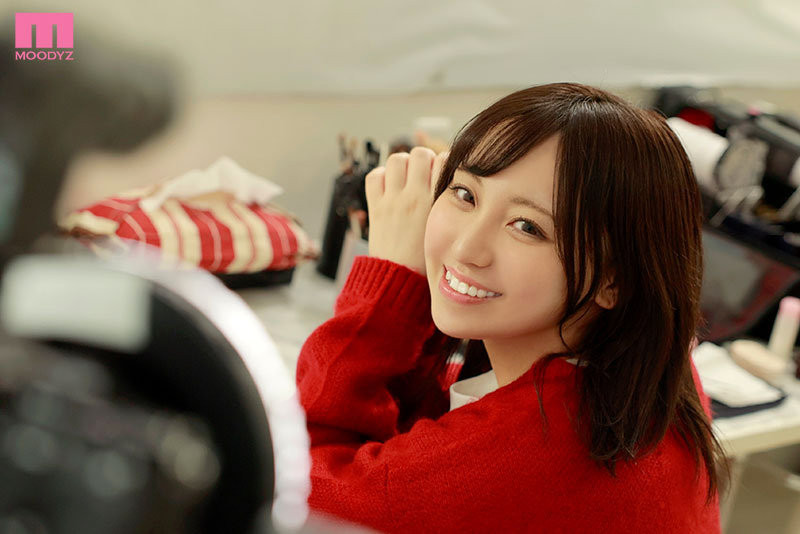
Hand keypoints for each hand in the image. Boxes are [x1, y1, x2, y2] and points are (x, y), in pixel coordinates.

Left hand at [365, 147, 446, 275]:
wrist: (400, 278)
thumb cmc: (426, 258)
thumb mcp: (446, 228)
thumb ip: (448, 205)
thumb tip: (452, 185)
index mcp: (435, 204)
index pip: (444, 161)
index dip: (445, 163)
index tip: (443, 172)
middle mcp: (413, 198)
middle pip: (420, 153)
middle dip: (424, 158)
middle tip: (424, 173)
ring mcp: (392, 200)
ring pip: (396, 159)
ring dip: (402, 163)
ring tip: (407, 177)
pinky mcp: (376, 206)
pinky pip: (375, 176)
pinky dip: (382, 175)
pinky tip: (390, 186)